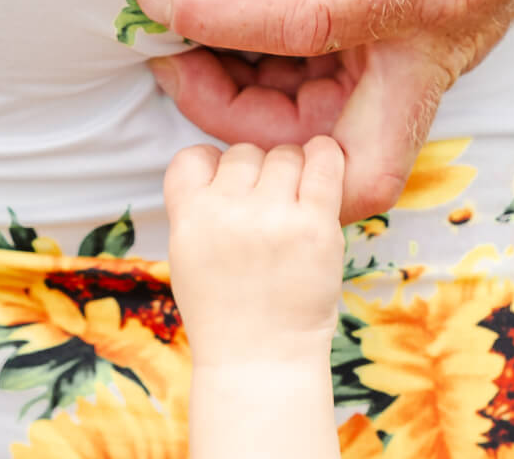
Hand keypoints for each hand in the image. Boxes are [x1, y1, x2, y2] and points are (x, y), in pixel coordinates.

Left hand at [134, 0, 513, 220]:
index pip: (312, 26)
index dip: (220, 20)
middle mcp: (440, 40)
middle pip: (356, 161)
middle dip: (259, 139)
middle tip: (177, 68)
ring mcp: (433, 52)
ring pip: (343, 141)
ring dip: (259, 118)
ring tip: (181, 50)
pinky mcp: (421, 46)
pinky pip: (345, 101)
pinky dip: (283, 88)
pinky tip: (231, 36)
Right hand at [164, 137, 344, 366]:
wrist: (261, 360)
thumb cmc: (225, 310)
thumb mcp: (186, 256)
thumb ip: (197, 208)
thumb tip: (225, 162)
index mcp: (188, 216)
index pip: (194, 156)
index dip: (214, 166)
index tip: (228, 188)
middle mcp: (226, 211)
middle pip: (244, 153)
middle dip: (257, 174)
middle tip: (268, 209)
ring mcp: (272, 217)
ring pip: (284, 156)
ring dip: (292, 171)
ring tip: (296, 203)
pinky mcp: (315, 226)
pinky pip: (325, 164)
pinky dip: (327, 157)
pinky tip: (325, 165)